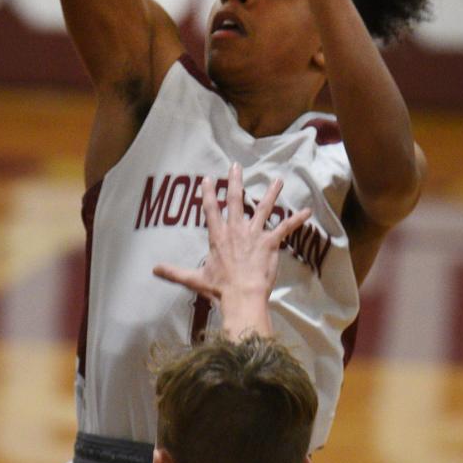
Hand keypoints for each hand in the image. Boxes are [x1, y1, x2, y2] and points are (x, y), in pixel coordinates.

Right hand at [153, 166, 310, 316]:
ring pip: (264, 209)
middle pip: (236, 201)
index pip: (211, 210)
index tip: (207, 179)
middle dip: (236, 182)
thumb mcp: (194, 280)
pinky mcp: (270, 243)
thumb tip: (154, 270)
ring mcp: (254, 235)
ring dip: (271, 194)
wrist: (242, 296)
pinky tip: (308, 211)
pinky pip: (285, 228)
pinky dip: (297, 219)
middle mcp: (236, 230)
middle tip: (236, 166)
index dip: (209, 194)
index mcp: (218, 237)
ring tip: (278, 180)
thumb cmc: (219, 289)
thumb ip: (174, 272)